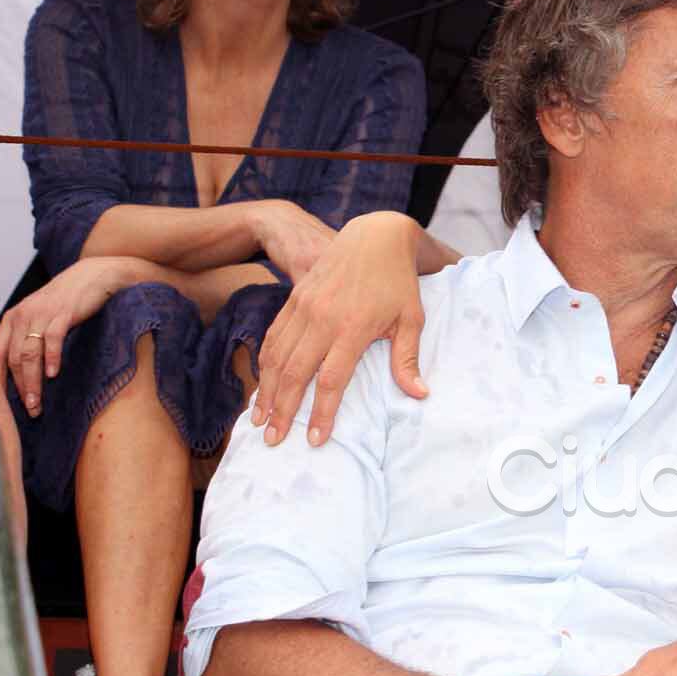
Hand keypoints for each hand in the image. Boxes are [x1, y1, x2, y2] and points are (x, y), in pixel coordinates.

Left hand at [0, 256, 140, 415]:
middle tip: (28, 409)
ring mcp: (41, 314)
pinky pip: (52, 339)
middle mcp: (21, 316)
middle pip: (12, 358)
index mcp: (11, 319)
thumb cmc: (67, 301)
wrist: (93, 275)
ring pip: (29, 354)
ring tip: (37, 402)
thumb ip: (27, 337)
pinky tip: (54, 374)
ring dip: (32, 381)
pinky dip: (52, 358)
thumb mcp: (39, 316)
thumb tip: (20, 370)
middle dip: (19, 387)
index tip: (0, 402)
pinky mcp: (62, 313)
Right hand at [252, 211, 427, 446]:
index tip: (316, 440)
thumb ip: (408, 358)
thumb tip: (419, 395)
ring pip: (277, 356)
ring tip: (258, 419)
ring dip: (266, 390)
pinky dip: (264, 362)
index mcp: (353, 328)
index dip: (322, 413)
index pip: (332, 380)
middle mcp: (322, 319)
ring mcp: (304, 308)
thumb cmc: (398, 281)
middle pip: (295, 373)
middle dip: (283, 410)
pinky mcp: (294, 299)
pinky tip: (261, 384)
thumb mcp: (412, 318)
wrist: (374, 236)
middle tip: (273, 439)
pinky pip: (273, 336)